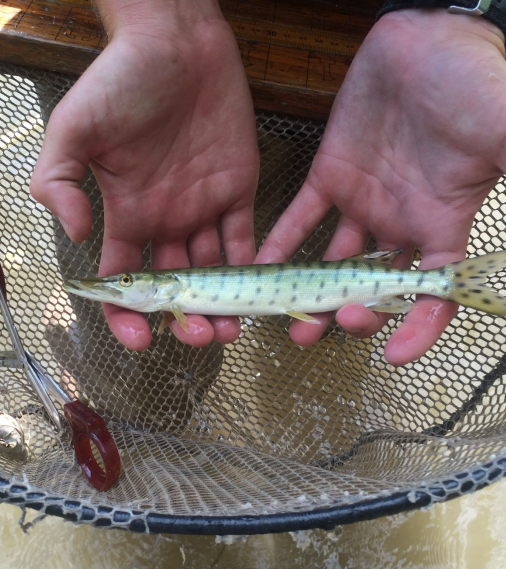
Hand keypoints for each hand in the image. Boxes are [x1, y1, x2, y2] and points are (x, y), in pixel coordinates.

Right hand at [30, 0, 258, 350]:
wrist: (173, 42)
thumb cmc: (119, 81)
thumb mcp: (71, 130)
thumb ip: (57, 184)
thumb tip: (78, 237)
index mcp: (126, 215)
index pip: (124, 281)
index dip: (127, 315)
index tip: (140, 339)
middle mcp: (164, 220)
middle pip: (174, 287)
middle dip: (184, 318)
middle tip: (198, 336)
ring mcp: (202, 207)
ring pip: (212, 272)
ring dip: (220, 305)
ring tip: (229, 330)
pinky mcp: (238, 189)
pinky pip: (245, 238)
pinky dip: (250, 270)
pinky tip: (254, 294)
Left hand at [255, 10, 505, 365]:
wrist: (426, 38)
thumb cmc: (472, 80)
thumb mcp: (503, 131)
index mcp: (440, 223)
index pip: (433, 291)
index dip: (419, 326)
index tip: (394, 356)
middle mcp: (398, 222)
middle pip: (372, 286)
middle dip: (348, 313)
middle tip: (320, 329)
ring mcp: (362, 201)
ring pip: (331, 262)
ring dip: (309, 292)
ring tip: (284, 317)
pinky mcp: (329, 175)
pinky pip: (300, 219)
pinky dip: (281, 245)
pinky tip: (261, 268)